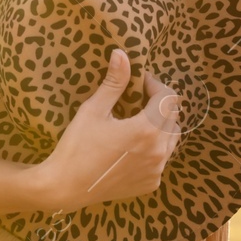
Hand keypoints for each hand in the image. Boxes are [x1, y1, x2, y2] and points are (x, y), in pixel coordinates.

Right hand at [30, 49, 181, 212]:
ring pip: (171, 139)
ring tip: (137, 122)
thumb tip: (122, 53)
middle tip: (138, 99)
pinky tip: (132, 147)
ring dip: (160, 126)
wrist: (66, 187)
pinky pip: (162, 159)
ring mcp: (157, 170)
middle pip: (173, 117)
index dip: (156, 85)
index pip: (168, 98)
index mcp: (147, 129)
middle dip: (160, 104)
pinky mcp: (151, 183)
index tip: (140, 82)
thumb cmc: (77, 146)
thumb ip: (114, 83)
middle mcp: (159, 151)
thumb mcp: (93, 110)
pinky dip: (154, 148)